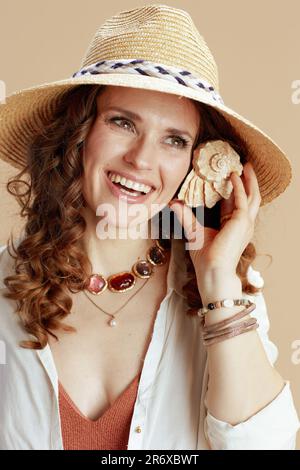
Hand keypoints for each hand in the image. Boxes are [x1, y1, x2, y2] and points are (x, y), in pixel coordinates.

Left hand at [169, 161, 260, 284]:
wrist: (212, 271)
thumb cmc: (205, 257)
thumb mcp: (193, 231)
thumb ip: (186, 216)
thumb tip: (174, 203)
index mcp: (234, 225)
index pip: (237, 202)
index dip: (234, 188)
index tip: (228, 174)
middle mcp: (243, 223)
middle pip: (250, 196)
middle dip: (248, 180)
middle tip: (243, 164)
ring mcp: (245, 223)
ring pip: (252, 195)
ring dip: (249, 179)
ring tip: (245, 164)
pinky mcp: (242, 221)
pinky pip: (242, 198)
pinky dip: (238, 186)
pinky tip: (233, 175)